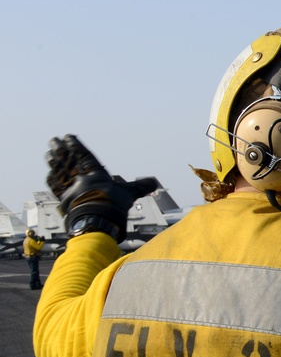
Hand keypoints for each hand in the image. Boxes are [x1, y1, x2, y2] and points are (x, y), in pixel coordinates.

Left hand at [45, 135, 159, 241]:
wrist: (98, 219)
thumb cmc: (114, 204)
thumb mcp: (129, 193)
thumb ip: (139, 187)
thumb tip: (154, 183)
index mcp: (95, 173)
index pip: (83, 155)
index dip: (75, 145)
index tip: (68, 136)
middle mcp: (81, 177)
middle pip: (67, 160)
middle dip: (59, 149)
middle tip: (53, 140)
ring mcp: (71, 188)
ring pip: (59, 170)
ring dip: (53, 161)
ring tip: (49, 153)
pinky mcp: (64, 199)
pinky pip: (56, 187)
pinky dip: (52, 180)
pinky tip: (49, 174)